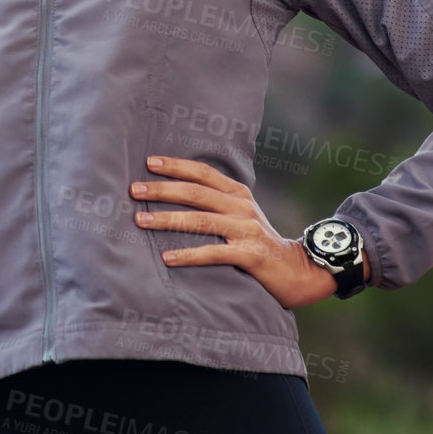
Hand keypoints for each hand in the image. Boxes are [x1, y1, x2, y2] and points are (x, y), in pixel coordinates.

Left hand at [129, 156, 364, 310]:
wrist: (298, 271)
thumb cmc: (260, 243)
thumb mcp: (242, 215)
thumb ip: (218, 203)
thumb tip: (179, 194)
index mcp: (238, 193)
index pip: (203, 173)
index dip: (176, 166)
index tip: (149, 163)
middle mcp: (241, 206)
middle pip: (196, 192)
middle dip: (162, 190)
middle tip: (133, 190)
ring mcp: (246, 229)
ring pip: (200, 220)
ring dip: (167, 219)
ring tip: (140, 220)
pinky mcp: (250, 254)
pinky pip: (213, 252)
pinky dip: (188, 254)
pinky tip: (167, 258)